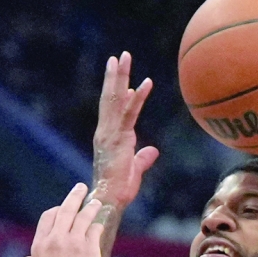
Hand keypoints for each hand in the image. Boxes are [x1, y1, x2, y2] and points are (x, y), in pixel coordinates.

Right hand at [31, 183, 104, 256]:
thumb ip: (46, 252)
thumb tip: (54, 241)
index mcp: (39, 244)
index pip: (48, 216)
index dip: (57, 209)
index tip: (64, 208)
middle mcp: (54, 240)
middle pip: (65, 209)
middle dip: (74, 196)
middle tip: (81, 188)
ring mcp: (72, 242)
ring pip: (83, 215)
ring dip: (91, 206)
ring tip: (96, 203)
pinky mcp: (88, 248)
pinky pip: (94, 229)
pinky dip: (97, 225)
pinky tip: (99, 224)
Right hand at [92, 52, 159, 208]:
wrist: (109, 199)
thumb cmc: (119, 190)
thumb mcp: (134, 170)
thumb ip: (142, 159)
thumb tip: (152, 151)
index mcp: (108, 137)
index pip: (111, 109)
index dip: (115, 90)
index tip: (119, 75)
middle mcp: (106, 131)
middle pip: (109, 98)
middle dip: (114, 76)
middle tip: (118, 56)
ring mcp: (111, 133)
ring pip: (115, 99)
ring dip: (121, 77)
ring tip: (124, 57)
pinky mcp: (120, 138)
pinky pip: (130, 114)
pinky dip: (138, 98)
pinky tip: (146, 82)